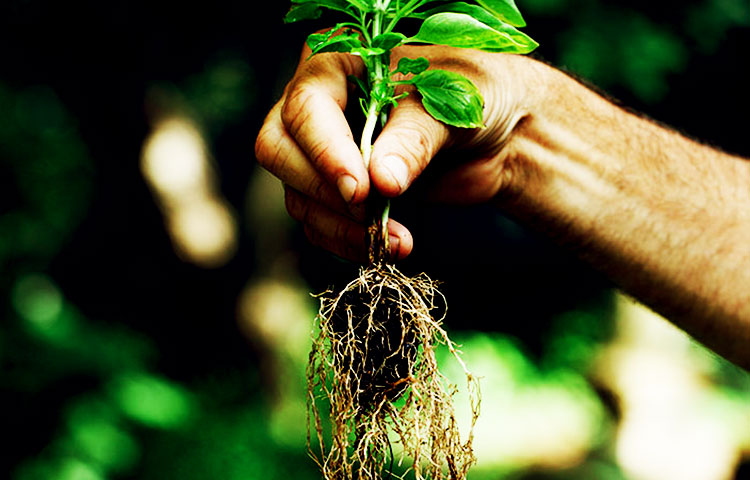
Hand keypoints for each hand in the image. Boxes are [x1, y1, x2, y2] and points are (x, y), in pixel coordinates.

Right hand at [255, 44, 541, 261]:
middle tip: (368, 211)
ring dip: (340, 227)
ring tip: (394, 240)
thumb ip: (414, 139)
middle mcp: (321, 107)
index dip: (325, 151)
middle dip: (321, 190)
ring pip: (297, 194)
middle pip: (279, 150)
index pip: (305, 107)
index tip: (359, 189)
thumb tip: (381, 180)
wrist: (500, 133)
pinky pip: (319, 223)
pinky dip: (347, 243)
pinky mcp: (340, 192)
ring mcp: (325, 152)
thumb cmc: (475, 95)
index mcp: (339, 64)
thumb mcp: (451, 105)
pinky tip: (388, 246)